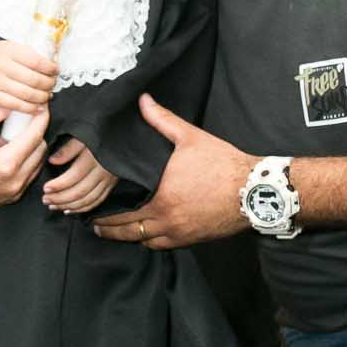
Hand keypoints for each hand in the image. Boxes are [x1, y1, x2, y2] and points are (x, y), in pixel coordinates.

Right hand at [0, 41, 57, 112]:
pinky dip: (30, 108)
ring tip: (46, 97)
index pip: (36, 60)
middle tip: (52, 85)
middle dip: (48, 84)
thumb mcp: (7, 48)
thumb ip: (26, 55)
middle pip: (34, 79)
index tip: (56, 70)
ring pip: (27, 94)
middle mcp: (2, 66)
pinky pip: (16, 105)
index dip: (50, 68)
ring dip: (42, 97)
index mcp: (9, 51)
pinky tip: (38, 108)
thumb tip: (50, 66)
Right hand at [0, 104, 48, 216]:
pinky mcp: (13, 196)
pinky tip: (4, 153)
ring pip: (37, 162)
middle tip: (17, 123)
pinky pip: (29, 174)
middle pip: (41, 149)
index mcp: (4, 164)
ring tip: (6, 140)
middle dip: (34, 132)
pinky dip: (24, 160)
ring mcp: (15, 191)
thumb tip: (10, 106)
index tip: (41, 107)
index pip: (35, 136)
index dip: (40, 118)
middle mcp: (15, 181)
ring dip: (29, 147)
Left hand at [43, 138, 116, 214]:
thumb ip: (68, 148)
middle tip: (45, 200)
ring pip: (88, 199)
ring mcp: (108, 180)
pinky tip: (69, 210)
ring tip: (53, 206)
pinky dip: (82, 209)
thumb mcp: (82, 134)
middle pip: (80, 191)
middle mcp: (102, 171)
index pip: (74, 177)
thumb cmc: (98, 133)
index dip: (58, 185)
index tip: (45, 188)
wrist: (121, 135)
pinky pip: (97, 201)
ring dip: (69, 206)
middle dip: (60, 199)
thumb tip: (52, 161)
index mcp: (93, 158)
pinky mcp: (111, 185)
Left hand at [94, 95, 251, 249]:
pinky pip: (164, 246)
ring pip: (145, 242)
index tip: (91, 211)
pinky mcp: (194, 239)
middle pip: (129, 231)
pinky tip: (145, 235)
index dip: (104, 214)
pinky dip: (150, 241)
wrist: (255, 191)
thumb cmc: (223, 164)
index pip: (122, 212)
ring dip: (128, 237)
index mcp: (160, 198)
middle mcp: (167, 220)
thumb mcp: (191, 138)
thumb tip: (143, 100)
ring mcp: (181, 233)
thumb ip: (162, 120)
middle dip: (109, 230)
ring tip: (115, 232)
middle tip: (95, 225)